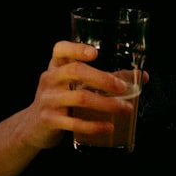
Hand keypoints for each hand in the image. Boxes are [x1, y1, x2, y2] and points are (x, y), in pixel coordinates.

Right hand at [20, 41, 138, 149]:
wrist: (32, 126)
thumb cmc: (60, 99)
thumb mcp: (73, 85)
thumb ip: (105, 79)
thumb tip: (142, 77)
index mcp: (55, 66)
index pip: (60, 49)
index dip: (77, 48)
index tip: (95, 53)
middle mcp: (49, 79)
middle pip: (75, 71)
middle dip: (102, 78)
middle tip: (122, 87)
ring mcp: (48, 100)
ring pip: (79, 98)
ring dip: (106, 104)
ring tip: (124, 109)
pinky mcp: (49, 120)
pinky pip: (74, 122)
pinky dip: (94, 126)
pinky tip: (109, 127)